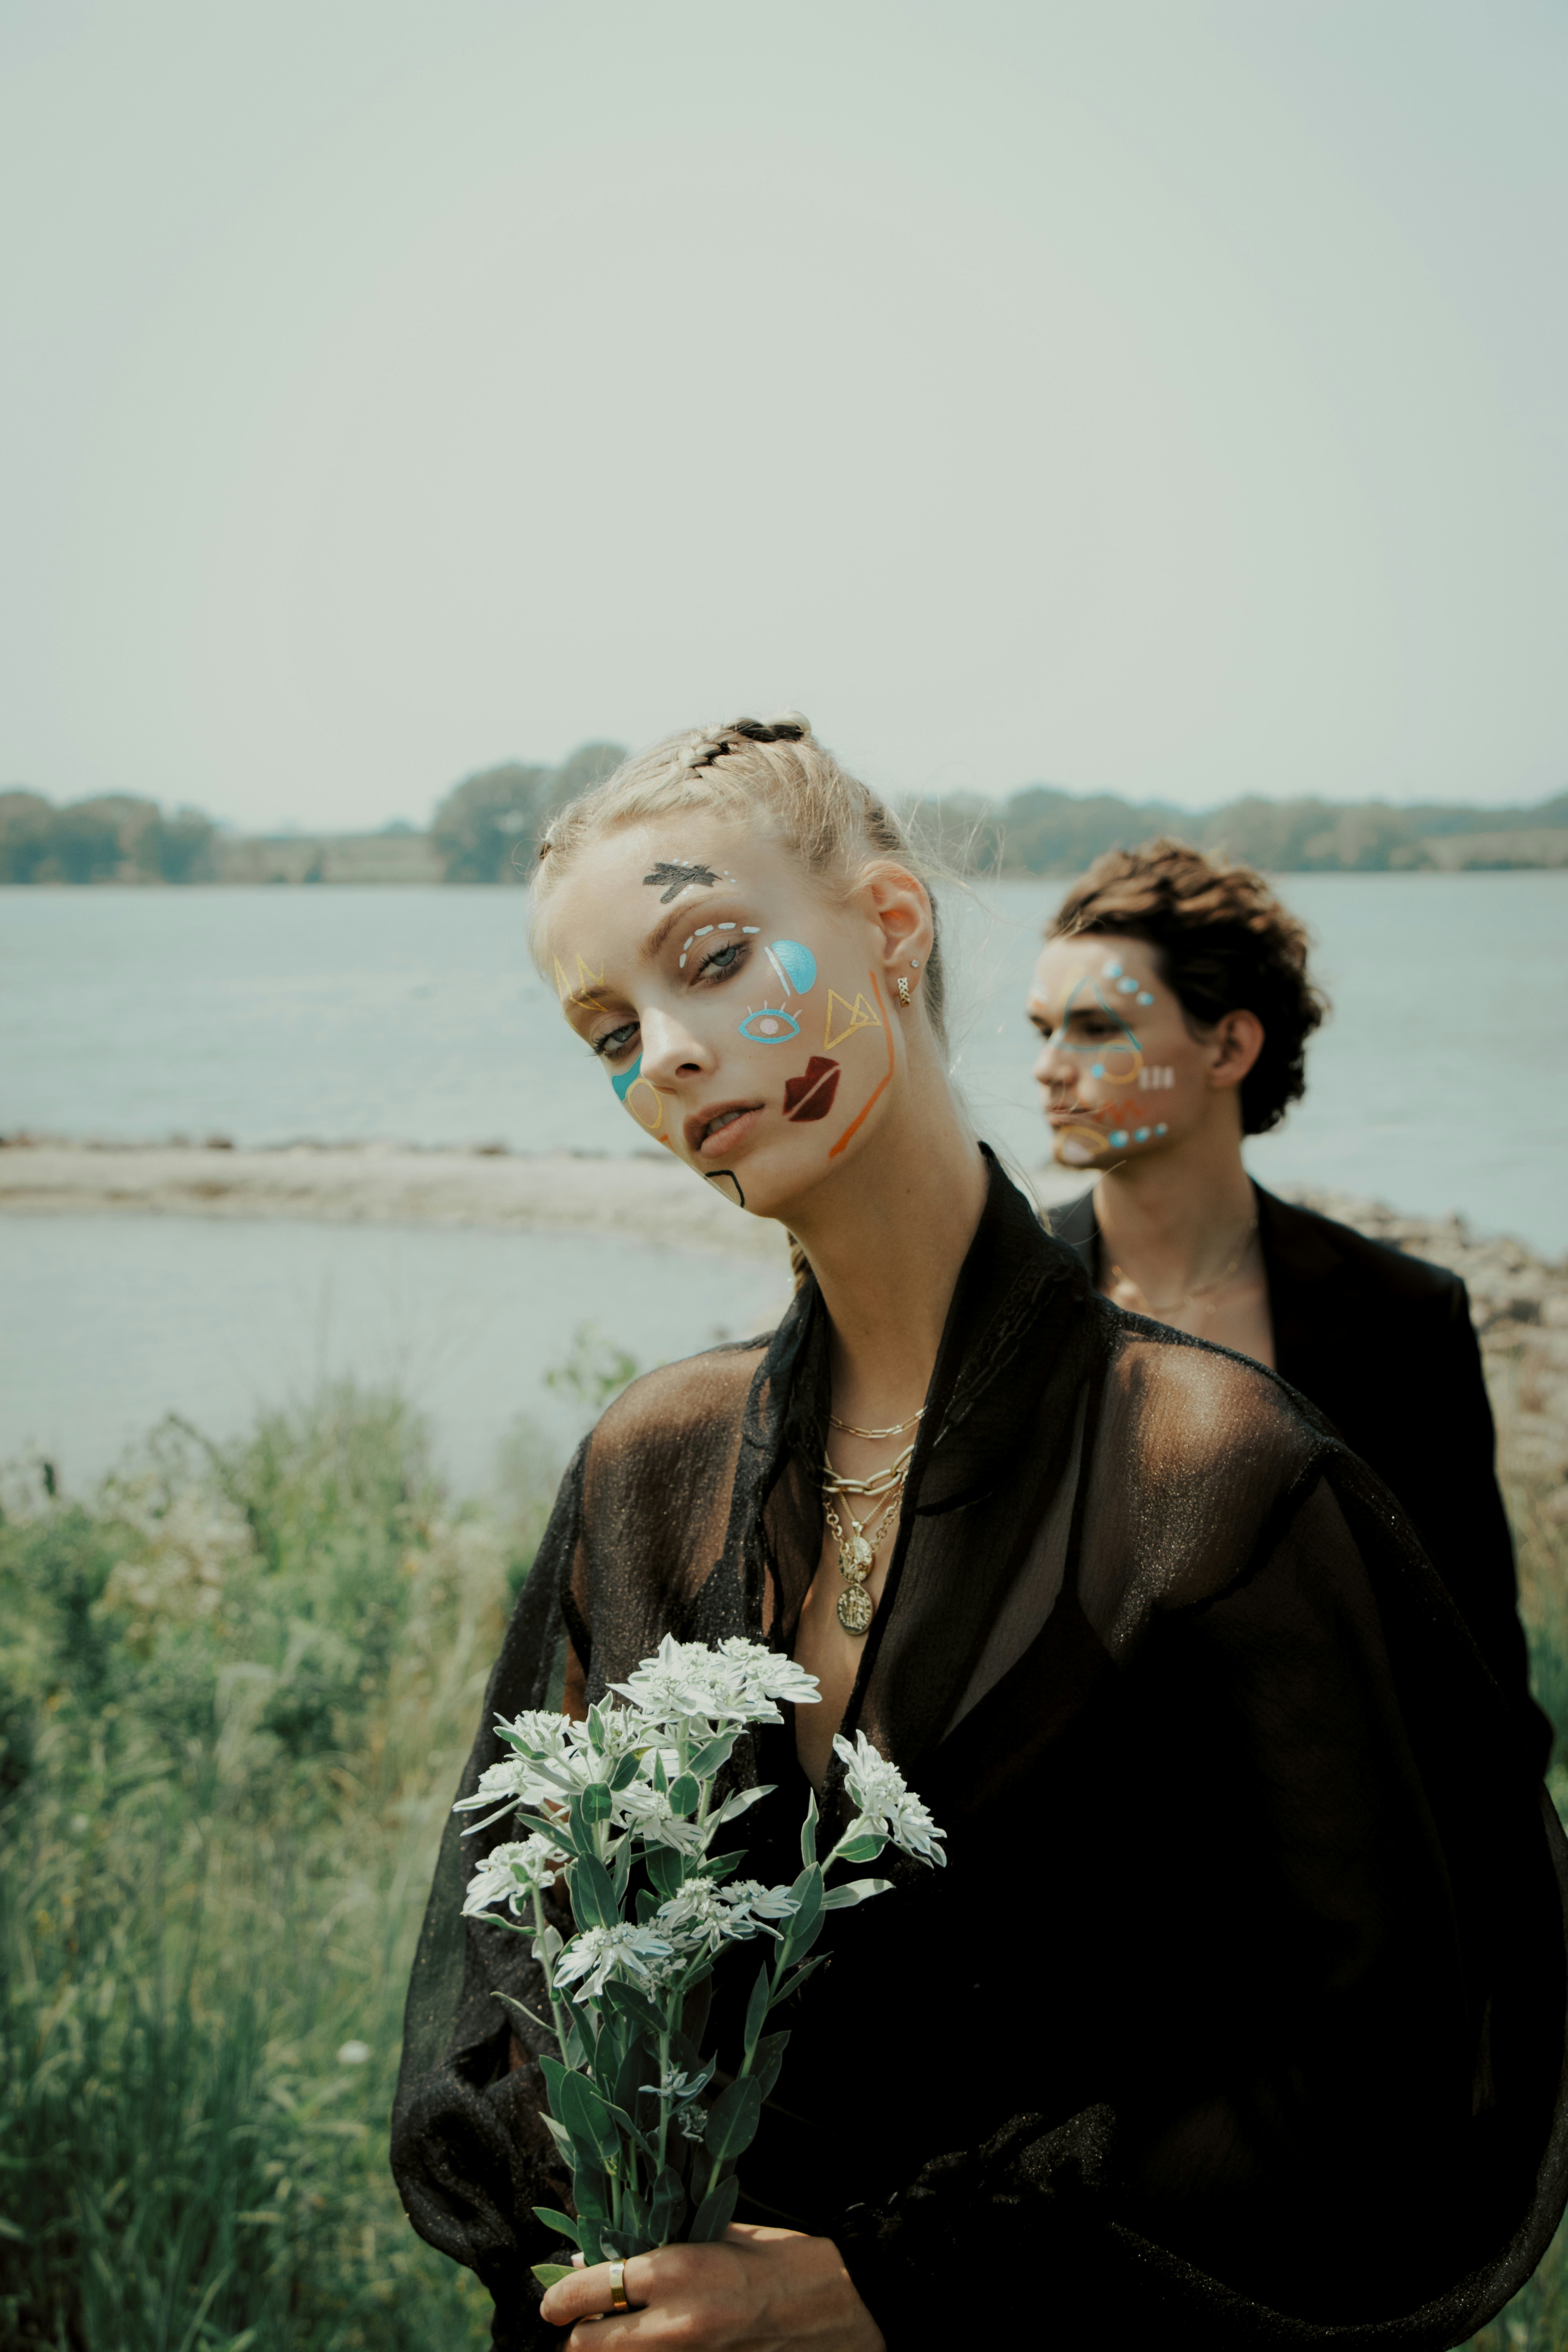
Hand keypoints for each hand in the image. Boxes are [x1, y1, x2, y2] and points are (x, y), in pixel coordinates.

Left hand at [536, 2223, 885, 2348]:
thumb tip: (600, 2258)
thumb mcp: (714, 2234)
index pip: (592, 2288)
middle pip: (590, 2347)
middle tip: (580, 2324)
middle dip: (579, 2337)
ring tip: (617, 2334)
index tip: (551, 2302)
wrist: (833, 2305)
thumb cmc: (776, 2259)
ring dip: (610, 2351)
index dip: (560, 2298)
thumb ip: (657, 2245)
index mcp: (676, 2270)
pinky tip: (652, 2346)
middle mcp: (674, 2322)